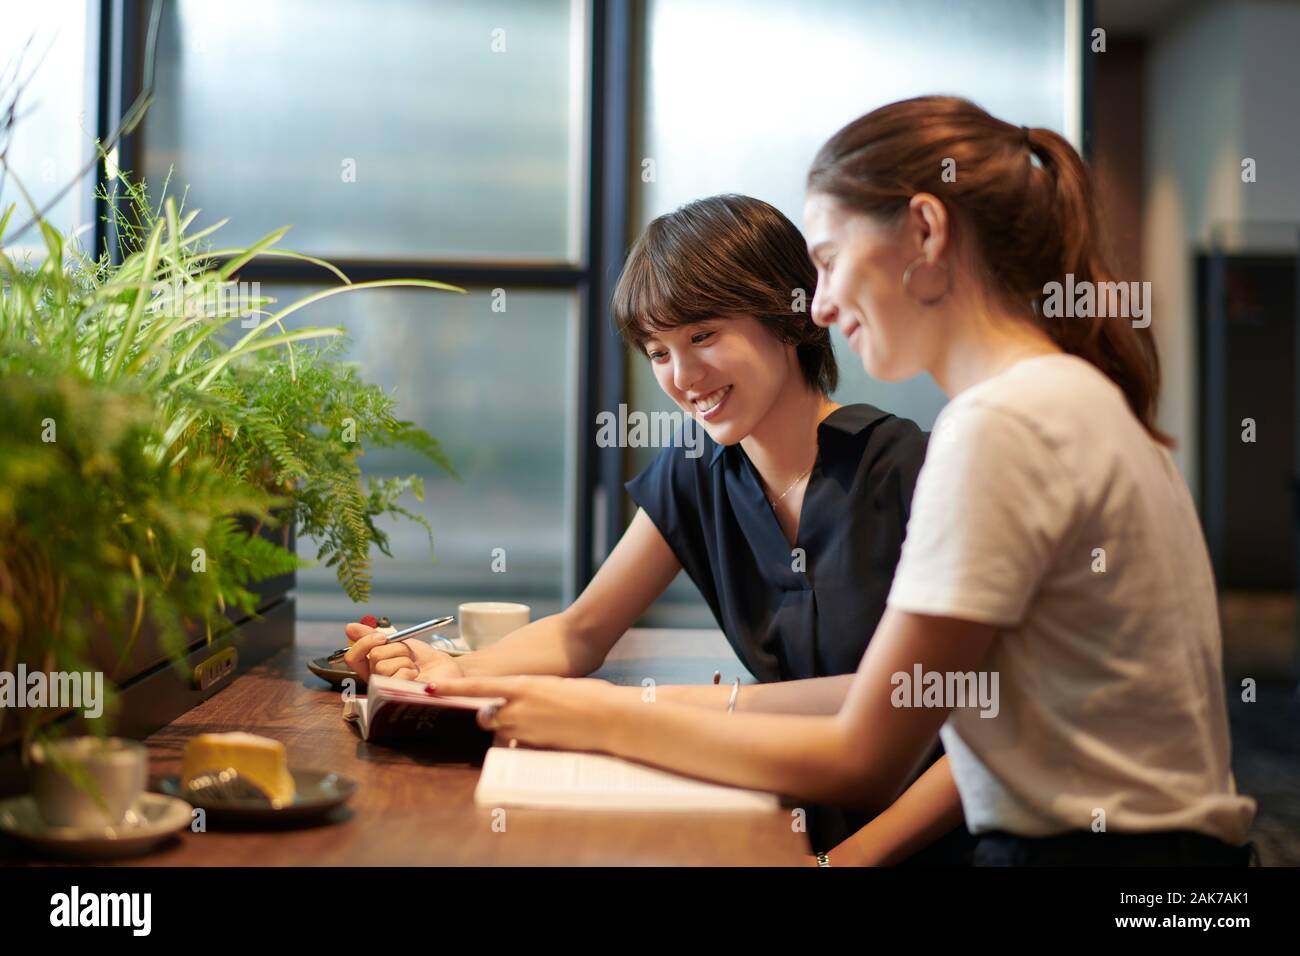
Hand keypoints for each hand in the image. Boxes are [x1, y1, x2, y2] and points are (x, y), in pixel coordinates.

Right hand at [342, 623, 447, 680]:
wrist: (445, 667)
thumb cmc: (423, 658)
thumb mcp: (398, 641)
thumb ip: (373, 635)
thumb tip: (350, 627)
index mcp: (371, 668)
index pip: (352, 657)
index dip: (363, 643)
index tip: (382, 636)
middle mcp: (375, 680)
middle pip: (374, 656)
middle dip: (397, 649)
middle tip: (409, 655)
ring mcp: (385, 690)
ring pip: (383, 666)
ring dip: (405, 660)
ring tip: (414, 667)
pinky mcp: (397, 697)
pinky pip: (395, 677)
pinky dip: (409, 672)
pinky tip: (416, 677)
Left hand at [428, 675, 625, 751]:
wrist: (609, 718)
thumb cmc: (590, 695)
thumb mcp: (556, 684)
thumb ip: (533, 692)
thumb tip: (523, 698)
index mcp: (524, 685)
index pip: (478, 687)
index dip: (452, 690)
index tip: (430, 690)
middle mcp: (519, 707)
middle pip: (485, 715)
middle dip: (487, 716)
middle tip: (502, 714)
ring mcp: (526, 729)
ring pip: (499, 733)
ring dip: (506, 731)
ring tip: (532, 724)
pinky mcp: (535, 747)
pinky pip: (517, 746)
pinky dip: (522, 743)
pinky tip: (543, 736)